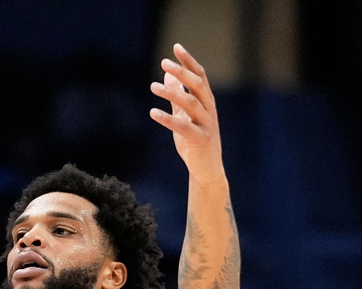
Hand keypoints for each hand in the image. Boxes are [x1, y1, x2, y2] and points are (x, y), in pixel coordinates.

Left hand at [149, 44, 224, 184]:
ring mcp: (207, 124)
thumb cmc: (194, 141)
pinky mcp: (201, 140)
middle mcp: (209, 110)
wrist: (206, 169)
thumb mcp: (184, 115)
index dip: (189, 61)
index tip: (176, 47)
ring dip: (171, 93)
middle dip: (182, 72)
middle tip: (164, 63)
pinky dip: (168, 119)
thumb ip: (177, 96)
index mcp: (206, 101)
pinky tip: (153, 113)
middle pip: (198, 85)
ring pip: (191, 103)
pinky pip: (184, 126)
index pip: (200, 76)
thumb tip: (167, 75)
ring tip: (152, 86)